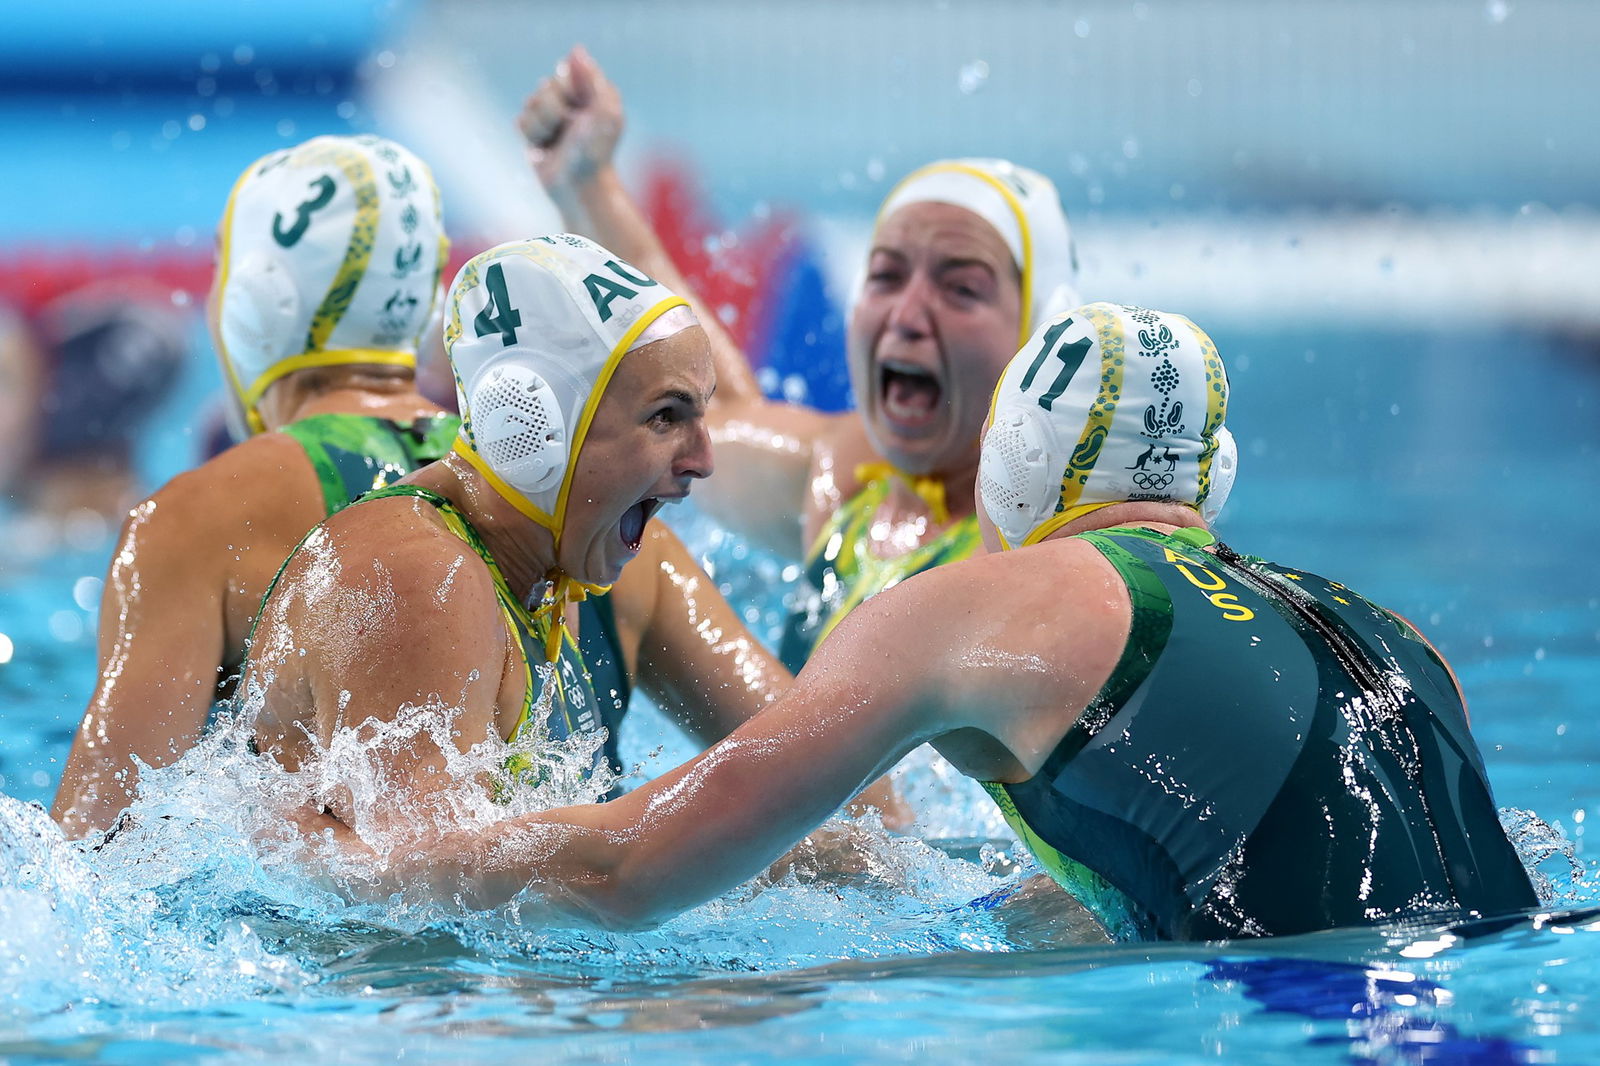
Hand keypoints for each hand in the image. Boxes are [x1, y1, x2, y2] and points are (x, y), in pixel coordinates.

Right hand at [517, 45, 623, 196]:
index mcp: (591, 93)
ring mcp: (552, 117)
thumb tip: (575, 49)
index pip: (566, 71)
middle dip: (554, 109)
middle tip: (569, 129)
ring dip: (543, 125)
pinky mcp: (535, 134)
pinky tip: (544, 148)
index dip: (569, 90)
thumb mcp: (605, 113)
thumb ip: (592, 79)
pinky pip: (520, 121)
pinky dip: (532, 136)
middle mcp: (571, 102)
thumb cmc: (597, 152)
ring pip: (530, 103)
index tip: (581, 110)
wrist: (579, 186)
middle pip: (546, 86)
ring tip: (556, 142)